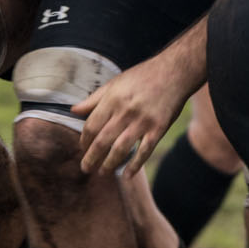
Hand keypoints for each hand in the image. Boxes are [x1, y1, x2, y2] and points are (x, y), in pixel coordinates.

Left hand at [75, 62, 197, 174]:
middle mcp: (125, 112)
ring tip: (102, 173)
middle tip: (85, 169)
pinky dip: (135, 165)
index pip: (91, 126)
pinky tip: (127, 175)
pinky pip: (144, 151)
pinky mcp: (159, 128)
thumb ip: (94, 99)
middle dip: (91, 158)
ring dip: (109, 164)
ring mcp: (143, 121)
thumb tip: (73, 111)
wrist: (175, 72)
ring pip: (120, 149)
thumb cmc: (143, 76)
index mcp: (113, 100)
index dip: (84, 141)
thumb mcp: (115, 83)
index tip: (83, 148)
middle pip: (102, 141)